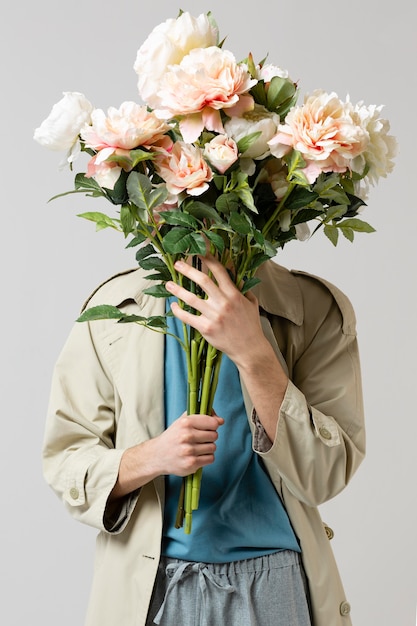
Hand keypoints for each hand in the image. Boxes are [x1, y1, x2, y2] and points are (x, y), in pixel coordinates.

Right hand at [109, 411, 223, 500]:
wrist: (157, 455)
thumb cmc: (173, 437)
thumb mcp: (183, 421)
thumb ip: (202, 415)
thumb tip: (220, 420)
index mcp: (186, 422)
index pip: (213, 423)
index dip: (213, 425)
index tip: (208, 428)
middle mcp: (187, 436)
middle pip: (214, 435)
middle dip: (209, 437)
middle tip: (199, 439)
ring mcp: (189, 451)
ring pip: (213, 447)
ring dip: (207, 448)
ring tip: (197, 448)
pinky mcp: (191, 464)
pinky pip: (211, 459)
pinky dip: (206, 458)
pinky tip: (197, 456)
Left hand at [165, 253, 266, 368]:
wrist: (250, 349)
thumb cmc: (251, 325)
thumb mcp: (251, 302)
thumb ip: (242, 287)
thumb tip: (234, 272)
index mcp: (234, 294)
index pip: (219, 271)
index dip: (208, 259)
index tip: (198, 252)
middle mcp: (223, 303)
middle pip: (202, 281)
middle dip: (188, 270)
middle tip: (177, 263)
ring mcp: (214, 316)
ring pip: (191, 298)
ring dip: (177, 290)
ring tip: (168, 284)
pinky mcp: (206, 328)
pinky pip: (187, 317)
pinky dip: (178, 311)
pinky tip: (173, 306)